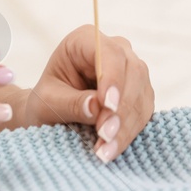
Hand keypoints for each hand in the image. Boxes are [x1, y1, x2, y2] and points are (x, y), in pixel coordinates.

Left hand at [25, 25, 154, 163]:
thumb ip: (70, 102)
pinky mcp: (140, 93)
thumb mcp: (47, 102)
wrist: (52, 114)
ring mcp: (131, 70)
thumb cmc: (46, 101)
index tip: (108, 106)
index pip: (109, 53)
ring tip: (106, 150)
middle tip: (104, 135)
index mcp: (86, 40)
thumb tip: (96, 107)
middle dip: (121, 108)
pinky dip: (130, 132)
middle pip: (133, 72)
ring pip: (142, 94)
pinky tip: (113, 148)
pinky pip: (144, 111)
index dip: (113, 78)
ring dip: (126, 125)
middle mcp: (115, 50)